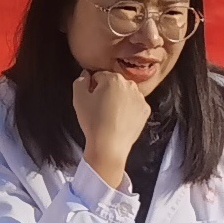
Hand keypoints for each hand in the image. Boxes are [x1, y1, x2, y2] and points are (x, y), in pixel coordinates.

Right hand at [71, 69, 152, 186]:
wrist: (109, 146)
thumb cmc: (93, 122)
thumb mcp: (78, 99)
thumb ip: (80, 81)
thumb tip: (86, 75)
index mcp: (113, 78)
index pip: (100, 76)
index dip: (93, 87)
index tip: (91, 99)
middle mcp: (129, 85)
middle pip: (114, 83)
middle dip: (107, 91)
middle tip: (100, 107)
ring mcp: (140, 98)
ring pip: (126, 93)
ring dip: (119, 99)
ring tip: (110, 115)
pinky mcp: (145, 110)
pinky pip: (135, 105)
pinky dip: (129, 109)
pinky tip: (120, 119)